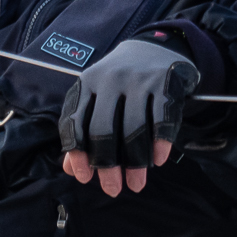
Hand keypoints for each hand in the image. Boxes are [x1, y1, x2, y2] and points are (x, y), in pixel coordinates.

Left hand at [58, 36, 198, 197]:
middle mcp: (109, 79)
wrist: (155, 47)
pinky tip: (158, 160)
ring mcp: (138, 79)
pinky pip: (161, 118)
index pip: (74, 122)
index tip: (84, 178)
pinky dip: (159, 142)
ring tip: (136, 184)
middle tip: (113, 189)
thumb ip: (82, 131)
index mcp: (86, 84)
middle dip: (107, 166)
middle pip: (103, 130)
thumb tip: (71, 169)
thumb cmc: (120, 83)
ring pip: (133, 128)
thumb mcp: (97, 99)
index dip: (78, 154)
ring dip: (135, 162)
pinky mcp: (165, 82)